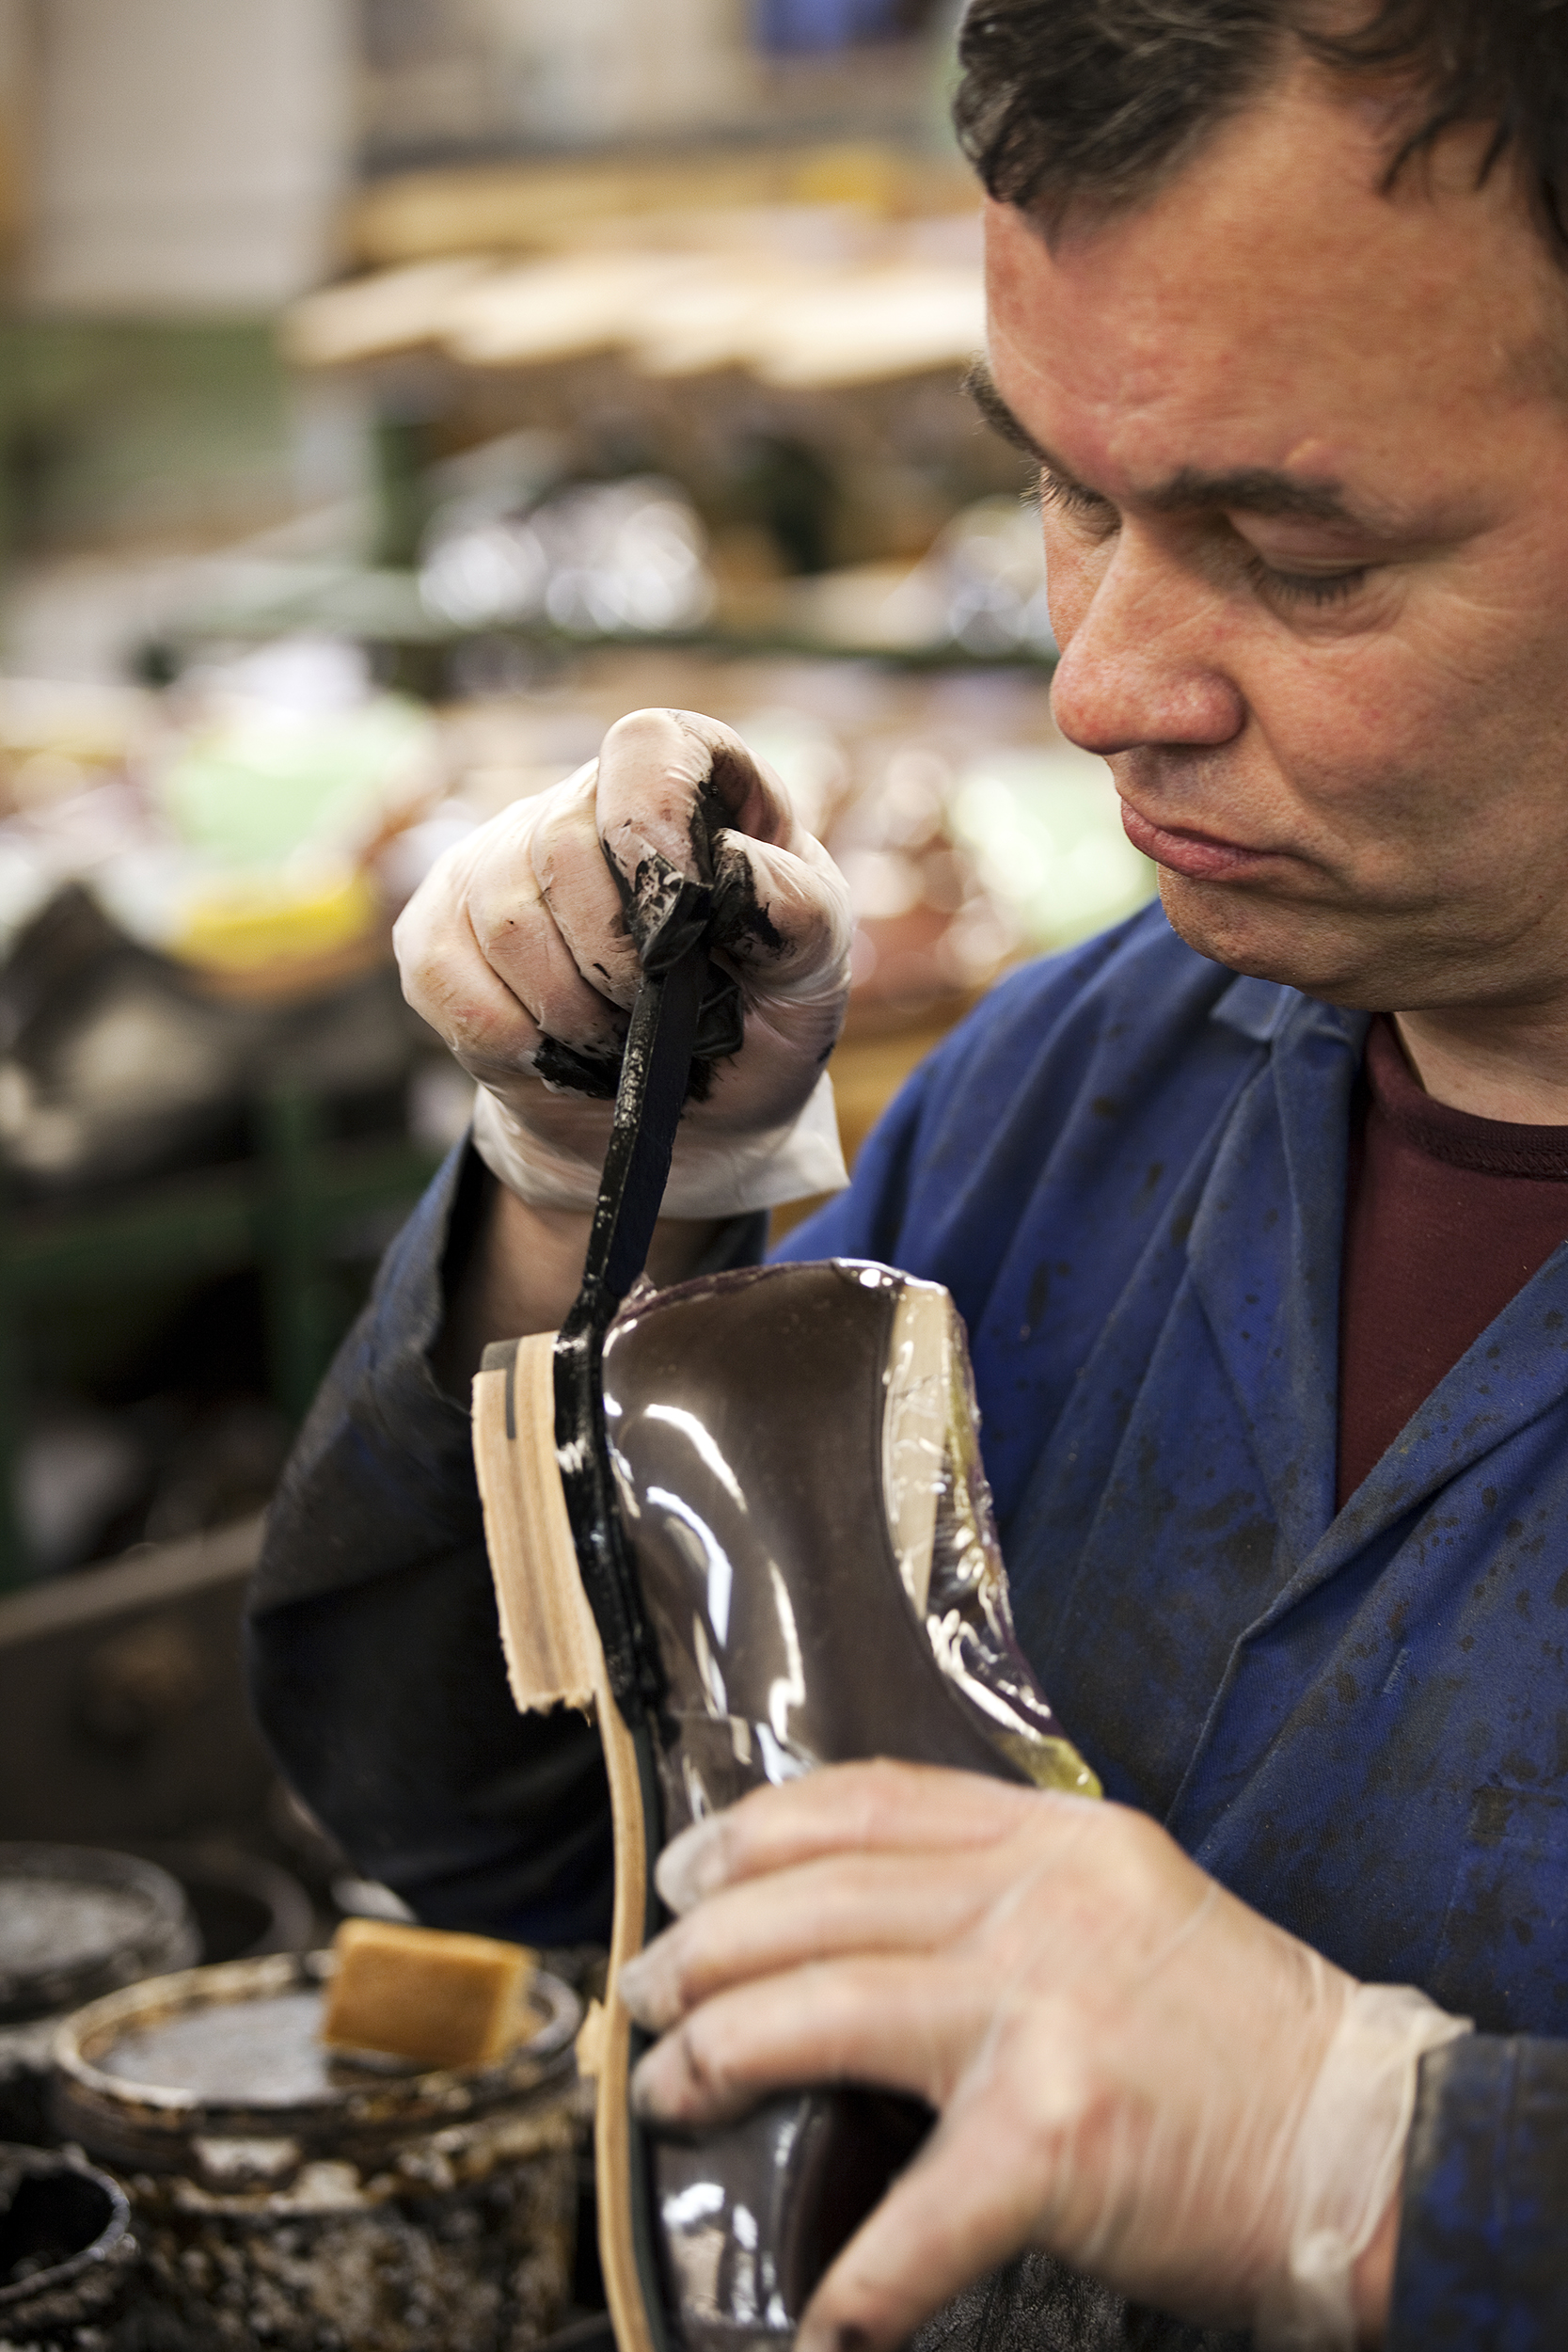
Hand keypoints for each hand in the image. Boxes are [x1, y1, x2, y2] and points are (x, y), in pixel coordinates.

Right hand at [394, 708, 852, 1217]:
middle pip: (561, 845)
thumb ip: (799, 912)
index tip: (687, 911)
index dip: (655, 821)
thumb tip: (739, 865)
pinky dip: (508, 1037)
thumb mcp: (812, 972)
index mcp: (687, 781)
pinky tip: (556, 1055)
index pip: (646, 745)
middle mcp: (582, 804)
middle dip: (617, 958)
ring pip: (501, 917)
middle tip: (657, 1014)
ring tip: (618, 1042)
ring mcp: (497, 863)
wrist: (684, 1116)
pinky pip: (443, 974)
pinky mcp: (438, 932)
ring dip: (570, 1009)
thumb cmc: (756, 1020)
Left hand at [619, 1763, 1459, 2349]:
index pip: (867, 1800)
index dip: (753, 1832)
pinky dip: (854, 2277)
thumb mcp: (1125, 1904)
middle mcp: (1042, 1901)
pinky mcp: (1056, 2133)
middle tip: (648, 1991)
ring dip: (719, 2056)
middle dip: (703, 1946)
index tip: (688, 1871)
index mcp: (1055, 1837)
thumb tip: (850, 1920)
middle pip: (816, 1898)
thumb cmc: (1238, 2037)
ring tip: (670, 2092)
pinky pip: (913, 2212)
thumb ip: (1004, 1890)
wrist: (1367, 2142)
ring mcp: (1045, 2009)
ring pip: (822, 2007)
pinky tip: (819, 2316)